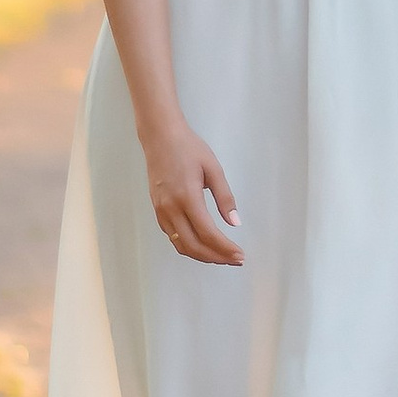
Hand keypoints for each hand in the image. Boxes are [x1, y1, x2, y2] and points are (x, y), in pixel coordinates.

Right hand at [142, 118, 243, 264]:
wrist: (160, 137)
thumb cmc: (188, 148)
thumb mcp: (213, 169)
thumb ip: (225, 198)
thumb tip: (235, 223)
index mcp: (187, 198)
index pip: (208, 234)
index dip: (225, 249)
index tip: (239, 255)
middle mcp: (171, 208)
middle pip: (193, 246)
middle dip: (216, 257)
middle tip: (234, 260)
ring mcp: (161, 211)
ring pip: (181, 245)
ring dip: (202, 255)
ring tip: (221, 256)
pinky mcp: (157, 210)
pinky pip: (173, 236)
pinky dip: (189, 246)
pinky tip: (202, 244)